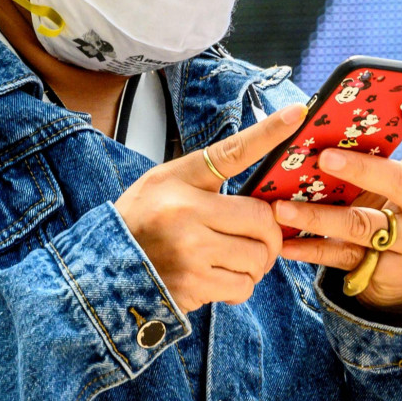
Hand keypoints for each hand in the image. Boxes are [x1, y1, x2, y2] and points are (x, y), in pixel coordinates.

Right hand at [116, 103, 305, 313]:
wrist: (104, 265)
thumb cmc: (141, 217)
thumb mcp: (165, 181)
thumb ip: (209, 174)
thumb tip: (259, 173)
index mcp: (182, 184)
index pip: (234, 153)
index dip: (269, 132)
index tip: (298, 113)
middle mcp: (186, 216)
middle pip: (262, 221)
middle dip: (269, 233)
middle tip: (258, 235)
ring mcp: (191, 255)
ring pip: (258, 258)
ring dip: (256, 262)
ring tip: (232, 256)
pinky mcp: (194, 287)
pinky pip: (244, 287)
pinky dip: (240, 284)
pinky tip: (219, 276)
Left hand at [273, 110, 401, 317]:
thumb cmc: (398, 202)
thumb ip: (381, 152)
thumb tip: (324, 121)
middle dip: (360, 170)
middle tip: (323, 158)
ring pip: (364, 226)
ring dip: (319, 216)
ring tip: (282, 207)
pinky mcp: (396, 271)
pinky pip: (346, 257)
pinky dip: (312, 249)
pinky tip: (285, 243)